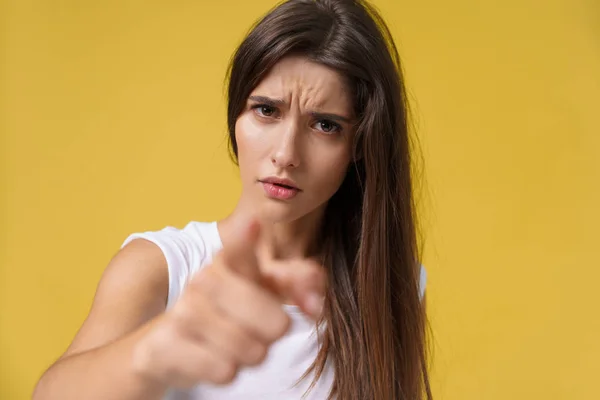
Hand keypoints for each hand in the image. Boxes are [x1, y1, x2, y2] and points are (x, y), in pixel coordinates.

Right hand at [132, 218, 326, 388]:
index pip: (241, 246)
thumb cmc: (228, 311)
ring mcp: (184, 310)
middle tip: (260, 329)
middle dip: (274, 334)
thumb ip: (299, 282)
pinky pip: (223, 370)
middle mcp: (205, 279)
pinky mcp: (166, 343)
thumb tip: (317, 295)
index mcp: (232, 260)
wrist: (168, 343)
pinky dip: (225, 370)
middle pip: (276, 324)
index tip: (252, 223)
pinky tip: (211, 357)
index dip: (247, 238)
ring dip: (250, 354)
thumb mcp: (264, 289)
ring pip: (251, 351)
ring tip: (233, 343)